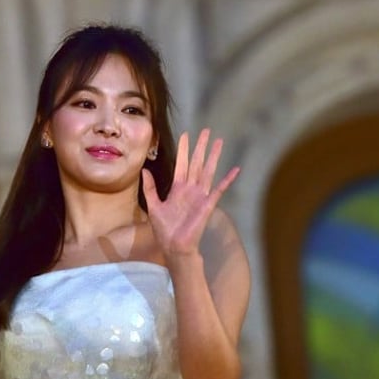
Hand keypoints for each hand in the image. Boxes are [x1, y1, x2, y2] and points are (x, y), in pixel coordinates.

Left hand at [142, 129, 239, 257]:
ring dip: (213, 157)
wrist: (174, 247)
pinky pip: (219, 190)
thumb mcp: (153, 206)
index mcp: (177, 189)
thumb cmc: (164, 230)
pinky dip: (227, 180)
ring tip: (219, 142)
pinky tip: (235, 170)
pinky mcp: (207, 204)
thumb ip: (150, 188)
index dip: (184, 150)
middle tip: (206, 131)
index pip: (182, 164)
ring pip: (208, 171)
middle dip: (201, 147)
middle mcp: (190, 189)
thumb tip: (144, 169)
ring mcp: (200, 196)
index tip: (186, 135)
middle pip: (197, 163)